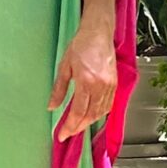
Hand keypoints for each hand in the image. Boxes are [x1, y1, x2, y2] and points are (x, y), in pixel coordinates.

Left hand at [49, 17, 116, 143]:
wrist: (98, 32)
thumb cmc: (81, 45)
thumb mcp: (64, 67)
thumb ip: (58, 90)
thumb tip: (51, 106)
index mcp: (86, 81)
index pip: (78, 112)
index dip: (69, 126)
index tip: (62, 135)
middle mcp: (100, 85)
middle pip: (90, 116)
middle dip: (78, 127)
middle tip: (68, 133)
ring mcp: (110, 85)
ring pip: (101, 112)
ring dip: (89, 122)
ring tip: (77, 126)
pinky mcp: (115, 84)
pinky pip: (108, 105)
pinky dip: (99, 113)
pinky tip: (91, 115)